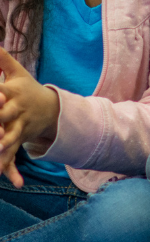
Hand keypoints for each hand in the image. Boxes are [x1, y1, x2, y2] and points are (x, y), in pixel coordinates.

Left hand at [0, 49, 59, 186]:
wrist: (51, 110)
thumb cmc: (26, 89)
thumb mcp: (16, 72)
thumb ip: (2, 58)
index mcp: (13, 93)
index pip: (3, 93)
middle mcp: (17, 111)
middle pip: (6, 117)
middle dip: (0, 123)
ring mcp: (19, 128)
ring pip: (10, 139)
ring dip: (6, 146)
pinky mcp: (18, 142)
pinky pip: (13, 157)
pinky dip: (13, 171)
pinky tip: (16, 183)